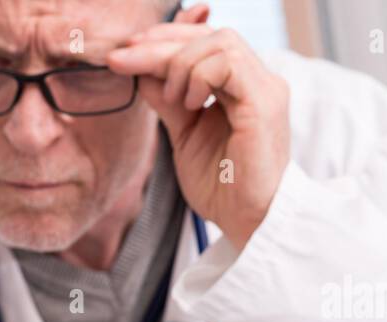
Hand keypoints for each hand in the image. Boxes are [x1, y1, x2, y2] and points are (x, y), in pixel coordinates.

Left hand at [107, 3, 290, 248]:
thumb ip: (168, 101)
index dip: (165, 38)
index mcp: (240, 86)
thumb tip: (140, 71)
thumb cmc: (221, 187)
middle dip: (160, 43)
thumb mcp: (184, 134)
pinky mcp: (264, 103)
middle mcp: (257, 80)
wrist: (246, 222)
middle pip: (209, 34)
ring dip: (180, 63)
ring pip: (219, 41)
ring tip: (171, 99)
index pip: (204, 40)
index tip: (126, 51)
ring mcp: (264, 88)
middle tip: (122, 58)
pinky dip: (198, 76)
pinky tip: (189, 104)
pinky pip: (228, 64)